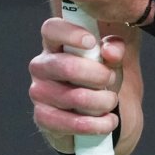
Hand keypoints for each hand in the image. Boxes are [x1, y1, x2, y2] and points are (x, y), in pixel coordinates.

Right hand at [28, 17, 125, 152]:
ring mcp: (39, 92)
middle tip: (111, 79)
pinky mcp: (43, 118)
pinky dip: (95, 125)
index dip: (70, 33)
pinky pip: (69, 123)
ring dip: (102, 102)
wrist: (100, 115)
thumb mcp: (113, 61)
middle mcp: (42, 66)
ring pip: (73, 96)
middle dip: (98, 75)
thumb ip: (115, 49)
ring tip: (112, 102)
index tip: (92, 42)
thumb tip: (110, 51)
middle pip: (66, 66)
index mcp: (56, 44)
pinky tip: (108, 122)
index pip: (52, 29)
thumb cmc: (101, 79)